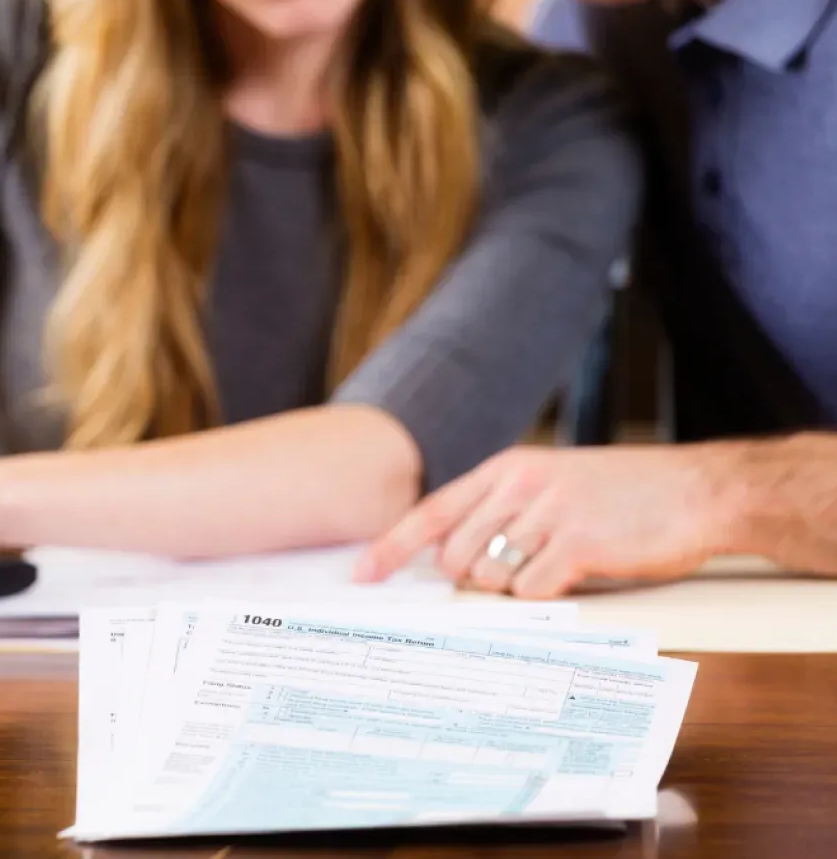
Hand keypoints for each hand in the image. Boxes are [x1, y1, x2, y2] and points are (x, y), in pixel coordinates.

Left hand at [354, 445, 737, 597]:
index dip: (392, 546)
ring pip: (490, 578)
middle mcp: (519, 487)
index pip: (432, 511)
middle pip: (455, 557)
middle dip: (473, 578)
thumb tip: (457, 556)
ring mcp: (547, 513)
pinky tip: (578, 573)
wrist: (699, 490)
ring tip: (558, 564)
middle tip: (517, 572)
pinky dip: (548, 594)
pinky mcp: (578, 544)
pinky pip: (532, 591)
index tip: (363, 574)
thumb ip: (505, 507)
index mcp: (508, 469)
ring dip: (516, 586)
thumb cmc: (628, 493)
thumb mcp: (554, 481)